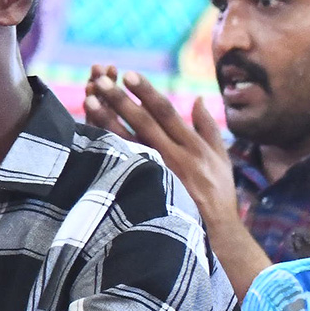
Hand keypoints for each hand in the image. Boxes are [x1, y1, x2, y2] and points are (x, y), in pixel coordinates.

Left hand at [86, 70, 237, 225]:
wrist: (216, 236)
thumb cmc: (218, 194)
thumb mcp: (221, 159)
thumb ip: (208, 127)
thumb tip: (198, 99)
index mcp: (192, 146)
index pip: (165, 112)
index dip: (146, 92)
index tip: (128, 74)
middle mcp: (175, 158)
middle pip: (143, 123)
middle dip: (121, 99)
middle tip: (100, 80)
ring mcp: (159, 176)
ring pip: (128, 142)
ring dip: (107, 120)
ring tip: (88, 101)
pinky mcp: (147, 192)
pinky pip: (123, 167)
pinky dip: (108, 150)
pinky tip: (90, 137)